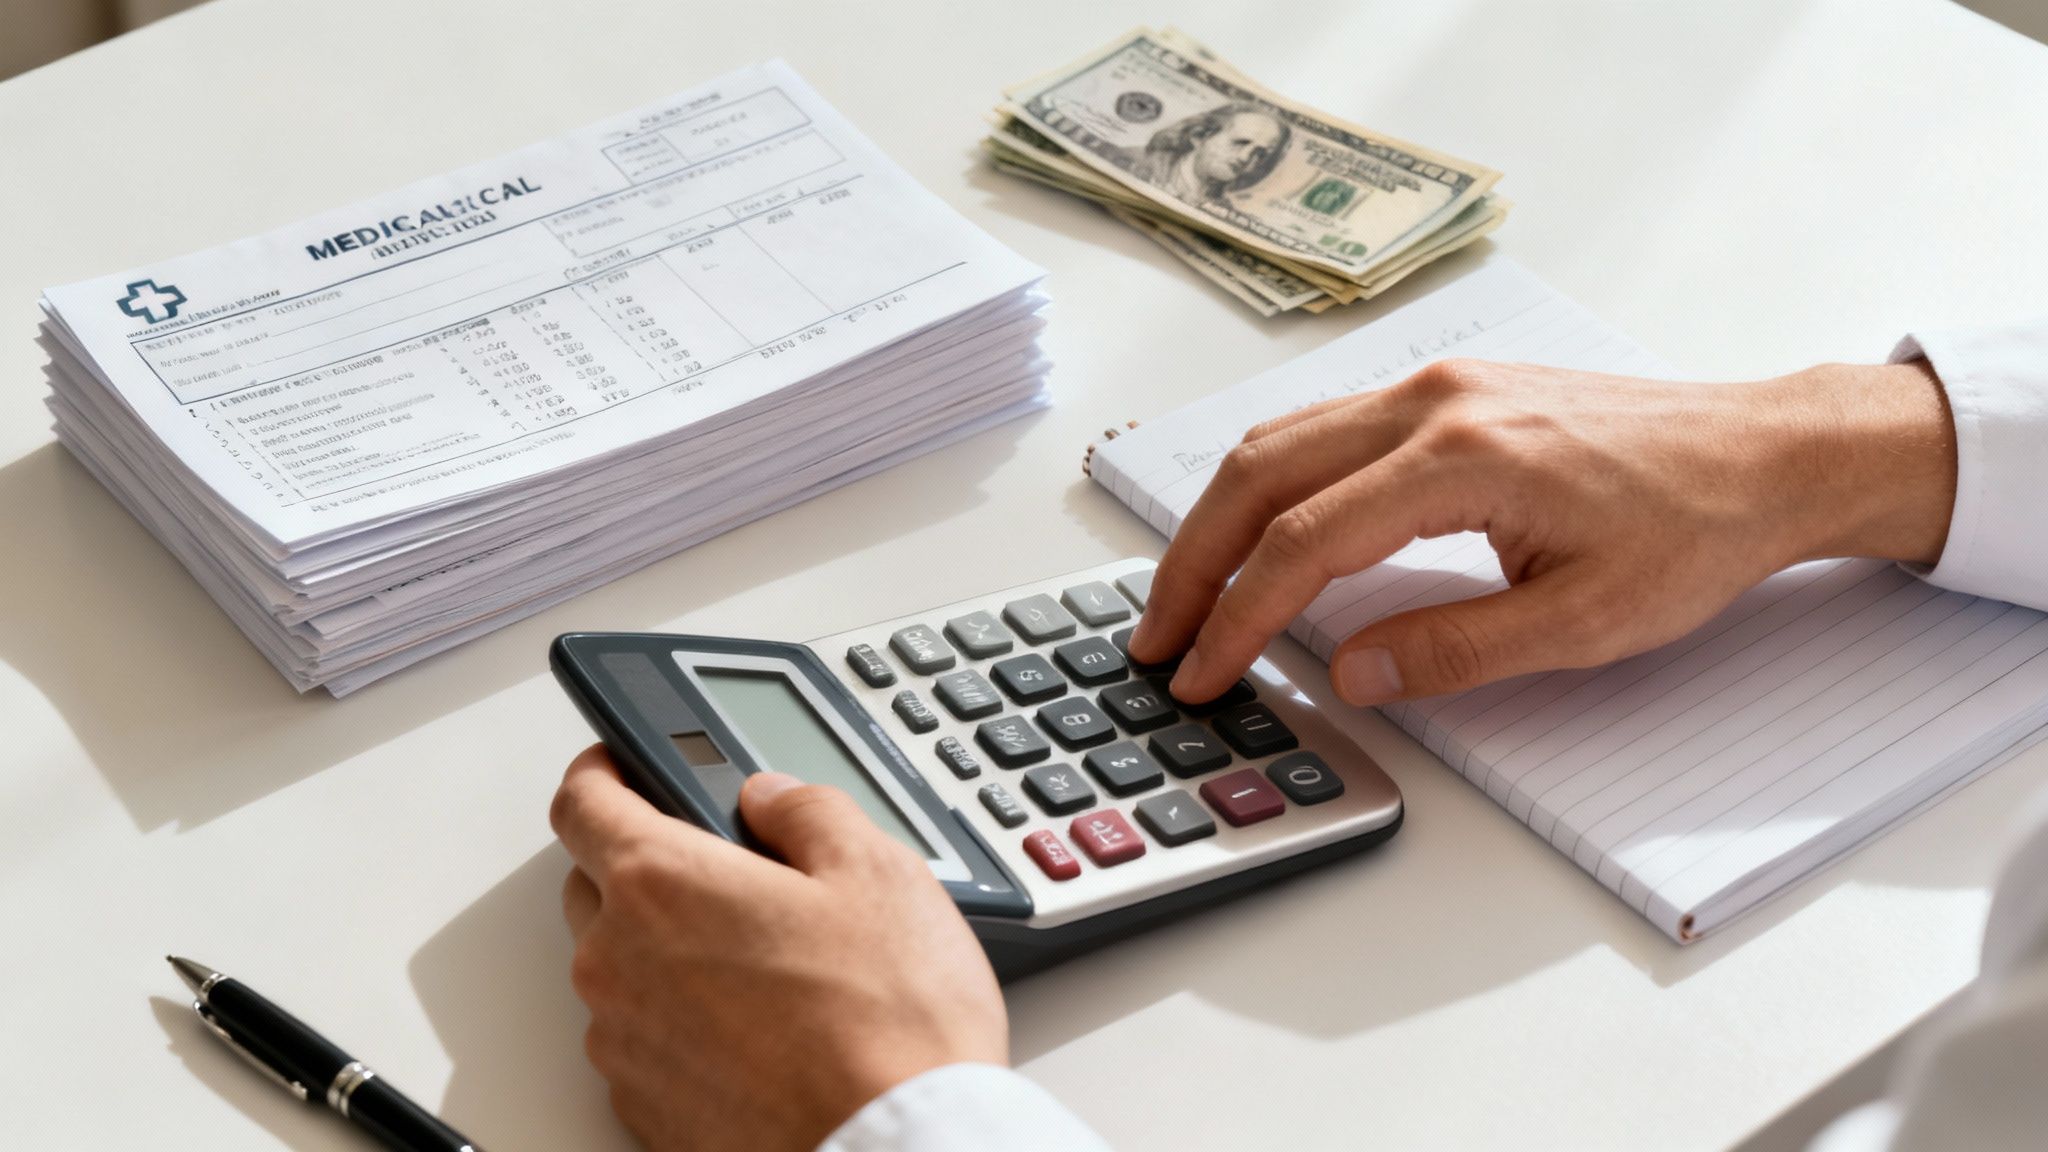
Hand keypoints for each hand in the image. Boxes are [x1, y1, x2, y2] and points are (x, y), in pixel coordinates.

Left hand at [550, 747, 1006, 1151]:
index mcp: (661, 882)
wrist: (894, 1149)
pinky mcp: (643, 1108)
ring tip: (768, 964)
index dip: (602, 768)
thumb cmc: (888, 1023)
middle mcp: (618, 962)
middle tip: (730, 870)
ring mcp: (624, 1043)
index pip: (582, 799)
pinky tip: (760, 1028)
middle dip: (647, 863)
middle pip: (594, 882)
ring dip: (667, 950)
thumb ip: (808, 809)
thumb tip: (774, 797)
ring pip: (620, 966)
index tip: (622, 763)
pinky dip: (681, 1022)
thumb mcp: (876, 870)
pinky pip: (643, 1039)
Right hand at [1128, 357, 1956, 704]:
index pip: (1308, 541)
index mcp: (1464, 456)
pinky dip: (1268, 487)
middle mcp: (1433, 402)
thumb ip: (1454, 651)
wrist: (1763, 455)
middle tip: (1159, 637)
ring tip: (1188, 595)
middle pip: (1263, 474)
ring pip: (1281, 441)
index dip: (1241, 615)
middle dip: (1196, 561)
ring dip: (1220, 519)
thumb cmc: (1694, 529)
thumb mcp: (1584, 623)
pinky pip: (1321, 429)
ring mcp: (1435, 386)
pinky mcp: (1445, 392)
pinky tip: (1256, 535)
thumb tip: (1346, 672)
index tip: (1202, 673)